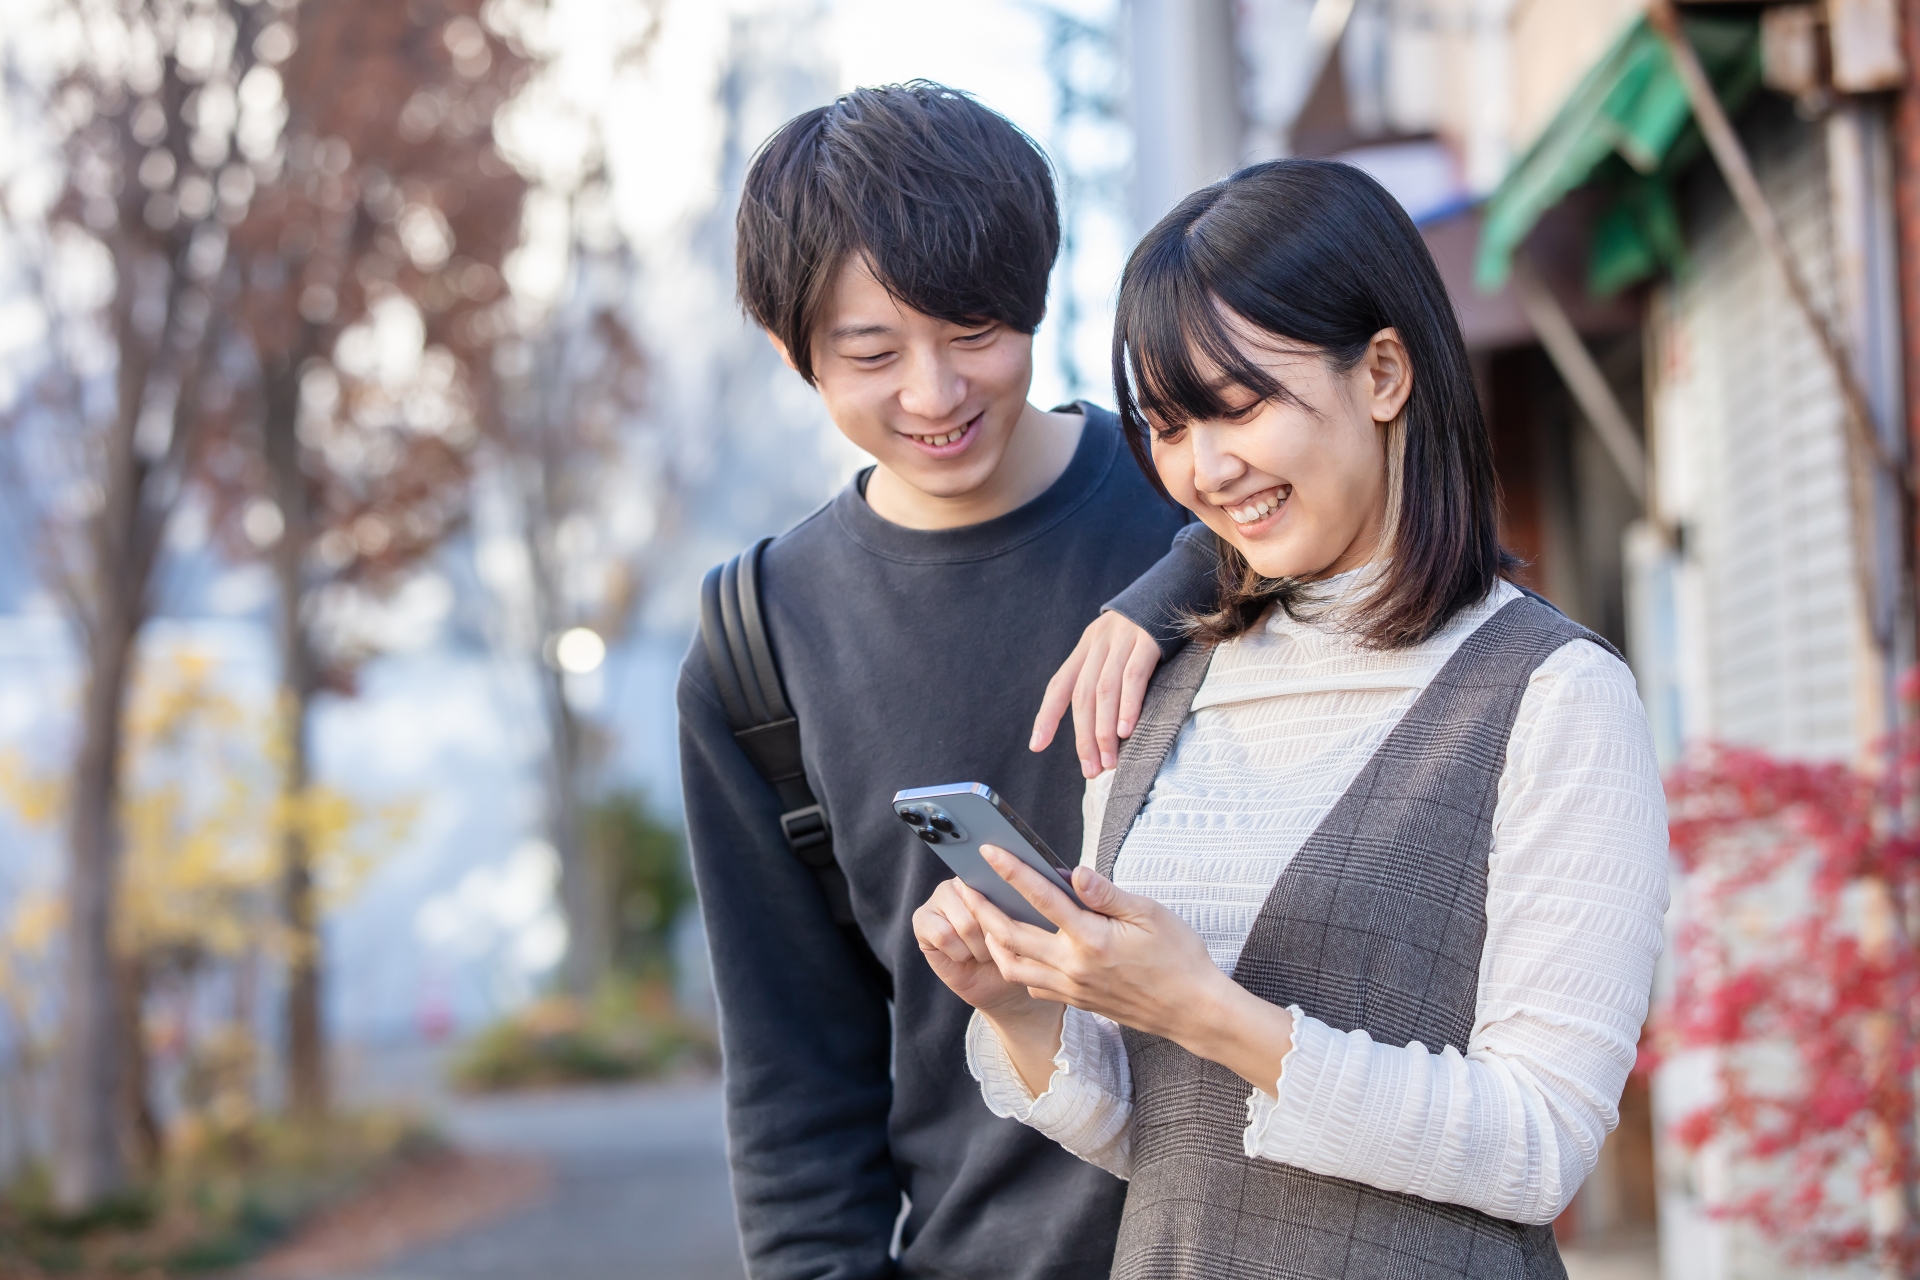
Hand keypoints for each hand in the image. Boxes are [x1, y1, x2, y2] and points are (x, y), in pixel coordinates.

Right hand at [913, 877, 1051, 1020]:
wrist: (999, 985)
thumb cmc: (1016, 952)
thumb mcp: (1030, 927)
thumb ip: (1026, 903)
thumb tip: (1038, 883)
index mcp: (988, 876)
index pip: (996, 879)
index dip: (1006, 907)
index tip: (1012, 923)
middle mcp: (960, 882)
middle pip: (981, 905)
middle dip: (993, 935)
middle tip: (996, 944)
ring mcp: (938, 899)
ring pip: (965, 923)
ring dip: (978, 948)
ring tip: (982, 951)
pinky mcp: (922, 920)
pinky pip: (943, 935)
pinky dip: (959, 953)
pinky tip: (964, 956)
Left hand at [966, 845, 1295, 1096]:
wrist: (1192, 1011)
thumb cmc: (1179, 957)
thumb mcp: (1150, 914)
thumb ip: (1107, 894)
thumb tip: (1075, 872)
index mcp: (1092, 939)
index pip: (1042, 898)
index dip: (1012, 871)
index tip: (990, 852)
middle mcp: (1074, 966)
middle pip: (1011, 937)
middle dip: (983, 909)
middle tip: (965, 888)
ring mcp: (1072, 988)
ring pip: (1013, 966)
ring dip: (993, 941)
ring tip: (983, 918)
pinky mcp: (1076, 1002)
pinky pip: (1032, 984)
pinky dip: (1016, 965)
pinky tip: (1017, 949)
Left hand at [1031, 611, 1162, 777]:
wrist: (1178, 585)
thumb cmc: (1150, 626)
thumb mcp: (1118, 644)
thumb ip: (1106, 673)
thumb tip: (1102, 722)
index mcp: (1087, 646)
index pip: (1059, 684)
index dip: (1047, 715)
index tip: (1037, 745)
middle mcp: (1099, 643)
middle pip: (1082, 695)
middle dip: (1083, 737)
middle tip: (1091, 769)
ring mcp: (1123, 639)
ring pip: (1104, 690)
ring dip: (1103, 730)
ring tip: (1109, 761)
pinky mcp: (1149, 640)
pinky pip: (1133, 676)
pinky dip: (1127, 705)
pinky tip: (1125, 730)